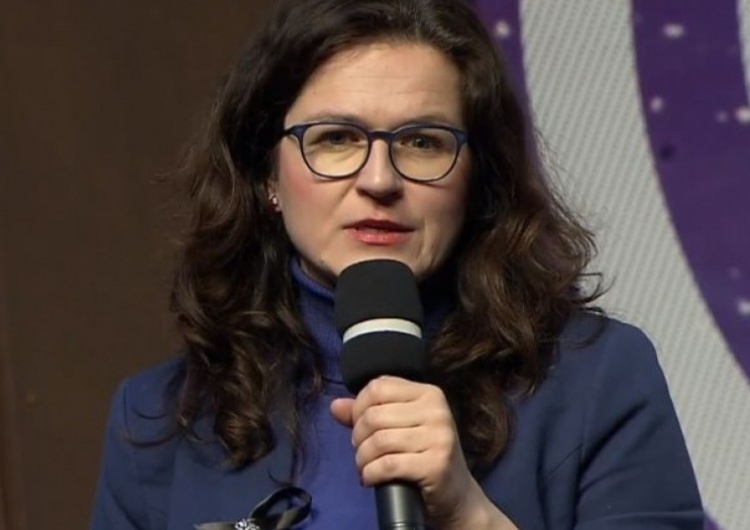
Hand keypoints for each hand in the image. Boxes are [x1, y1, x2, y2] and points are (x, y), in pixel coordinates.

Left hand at [330, 376, 516, 528]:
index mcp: (429, 393)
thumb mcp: (399, 428)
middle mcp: (437, 410)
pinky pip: (388, 465)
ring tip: (365, 467)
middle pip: (374, 415)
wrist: (455, 494)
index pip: (379, 387)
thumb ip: (367, 414)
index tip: (359, 427)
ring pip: (378, 441)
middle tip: (362, 452)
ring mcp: (439, 437)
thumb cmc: (423, 456)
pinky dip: (371, 474)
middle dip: (358, 438)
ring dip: (362, 459)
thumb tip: (336, 406)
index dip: (358, 407)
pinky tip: (370, 478)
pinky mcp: (436, 464)